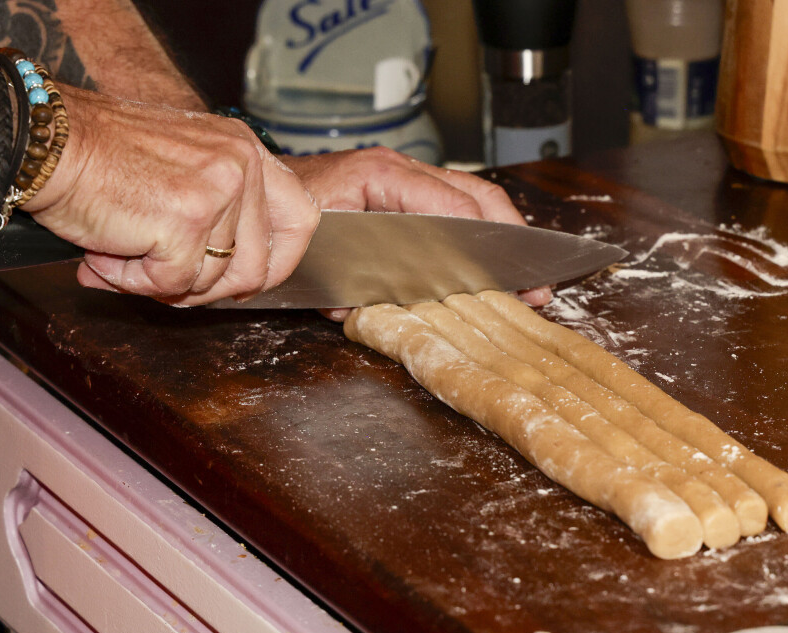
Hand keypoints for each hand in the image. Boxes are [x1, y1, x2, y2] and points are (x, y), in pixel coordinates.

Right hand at [25, 86, 319, 305]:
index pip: (301, 217)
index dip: (281, 260)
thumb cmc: (100, 155)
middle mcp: (242, 165)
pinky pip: (174, 281)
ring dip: (165, 281)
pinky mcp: (187, 220)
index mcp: (246, 150)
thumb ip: (219, 213)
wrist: (43, 141)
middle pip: (258, 265)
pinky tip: (109, 252)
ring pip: (213, 279)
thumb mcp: (183, 165)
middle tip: (167, 280)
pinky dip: (135, 280)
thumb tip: (230, 279)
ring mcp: (219, 192)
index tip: (248, 279)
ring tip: (125, 251)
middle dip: (214, 290)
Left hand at [281, 148, 552, 319]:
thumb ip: (359, 281)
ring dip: (498, 234)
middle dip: (512, 237)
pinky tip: (486, 261)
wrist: (252, 189)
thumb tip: (395, 307)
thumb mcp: (317, 256)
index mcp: (383, 178)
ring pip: (467, 196)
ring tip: (523, 274)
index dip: (494, 244)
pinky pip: (446, 202)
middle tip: (535, 281)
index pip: (457, 207)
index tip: (519, 276)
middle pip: (476, 194)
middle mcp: (398, 169)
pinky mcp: (396, 186)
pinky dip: (472, 230)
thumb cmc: (280, 218)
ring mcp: (399, 174)